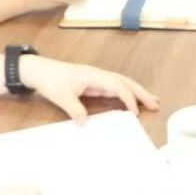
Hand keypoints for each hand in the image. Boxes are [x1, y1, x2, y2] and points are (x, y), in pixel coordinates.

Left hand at [22, 58, 160, 122]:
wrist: (39, 70)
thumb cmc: (51, 80)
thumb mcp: (61, 97)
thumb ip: (75, 110)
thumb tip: (85, 124)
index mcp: (94, 75)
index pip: (117, 85)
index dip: (128, 98)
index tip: (135, 113)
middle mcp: (99, 75)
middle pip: (125, 82)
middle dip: (141, 92)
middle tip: (156, 103)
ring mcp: (97, 78)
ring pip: (122, 83)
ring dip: (137, 92)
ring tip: (151, 101)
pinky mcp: (93, 83)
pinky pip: (114, 88)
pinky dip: (125, 94)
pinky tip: (131, 102)